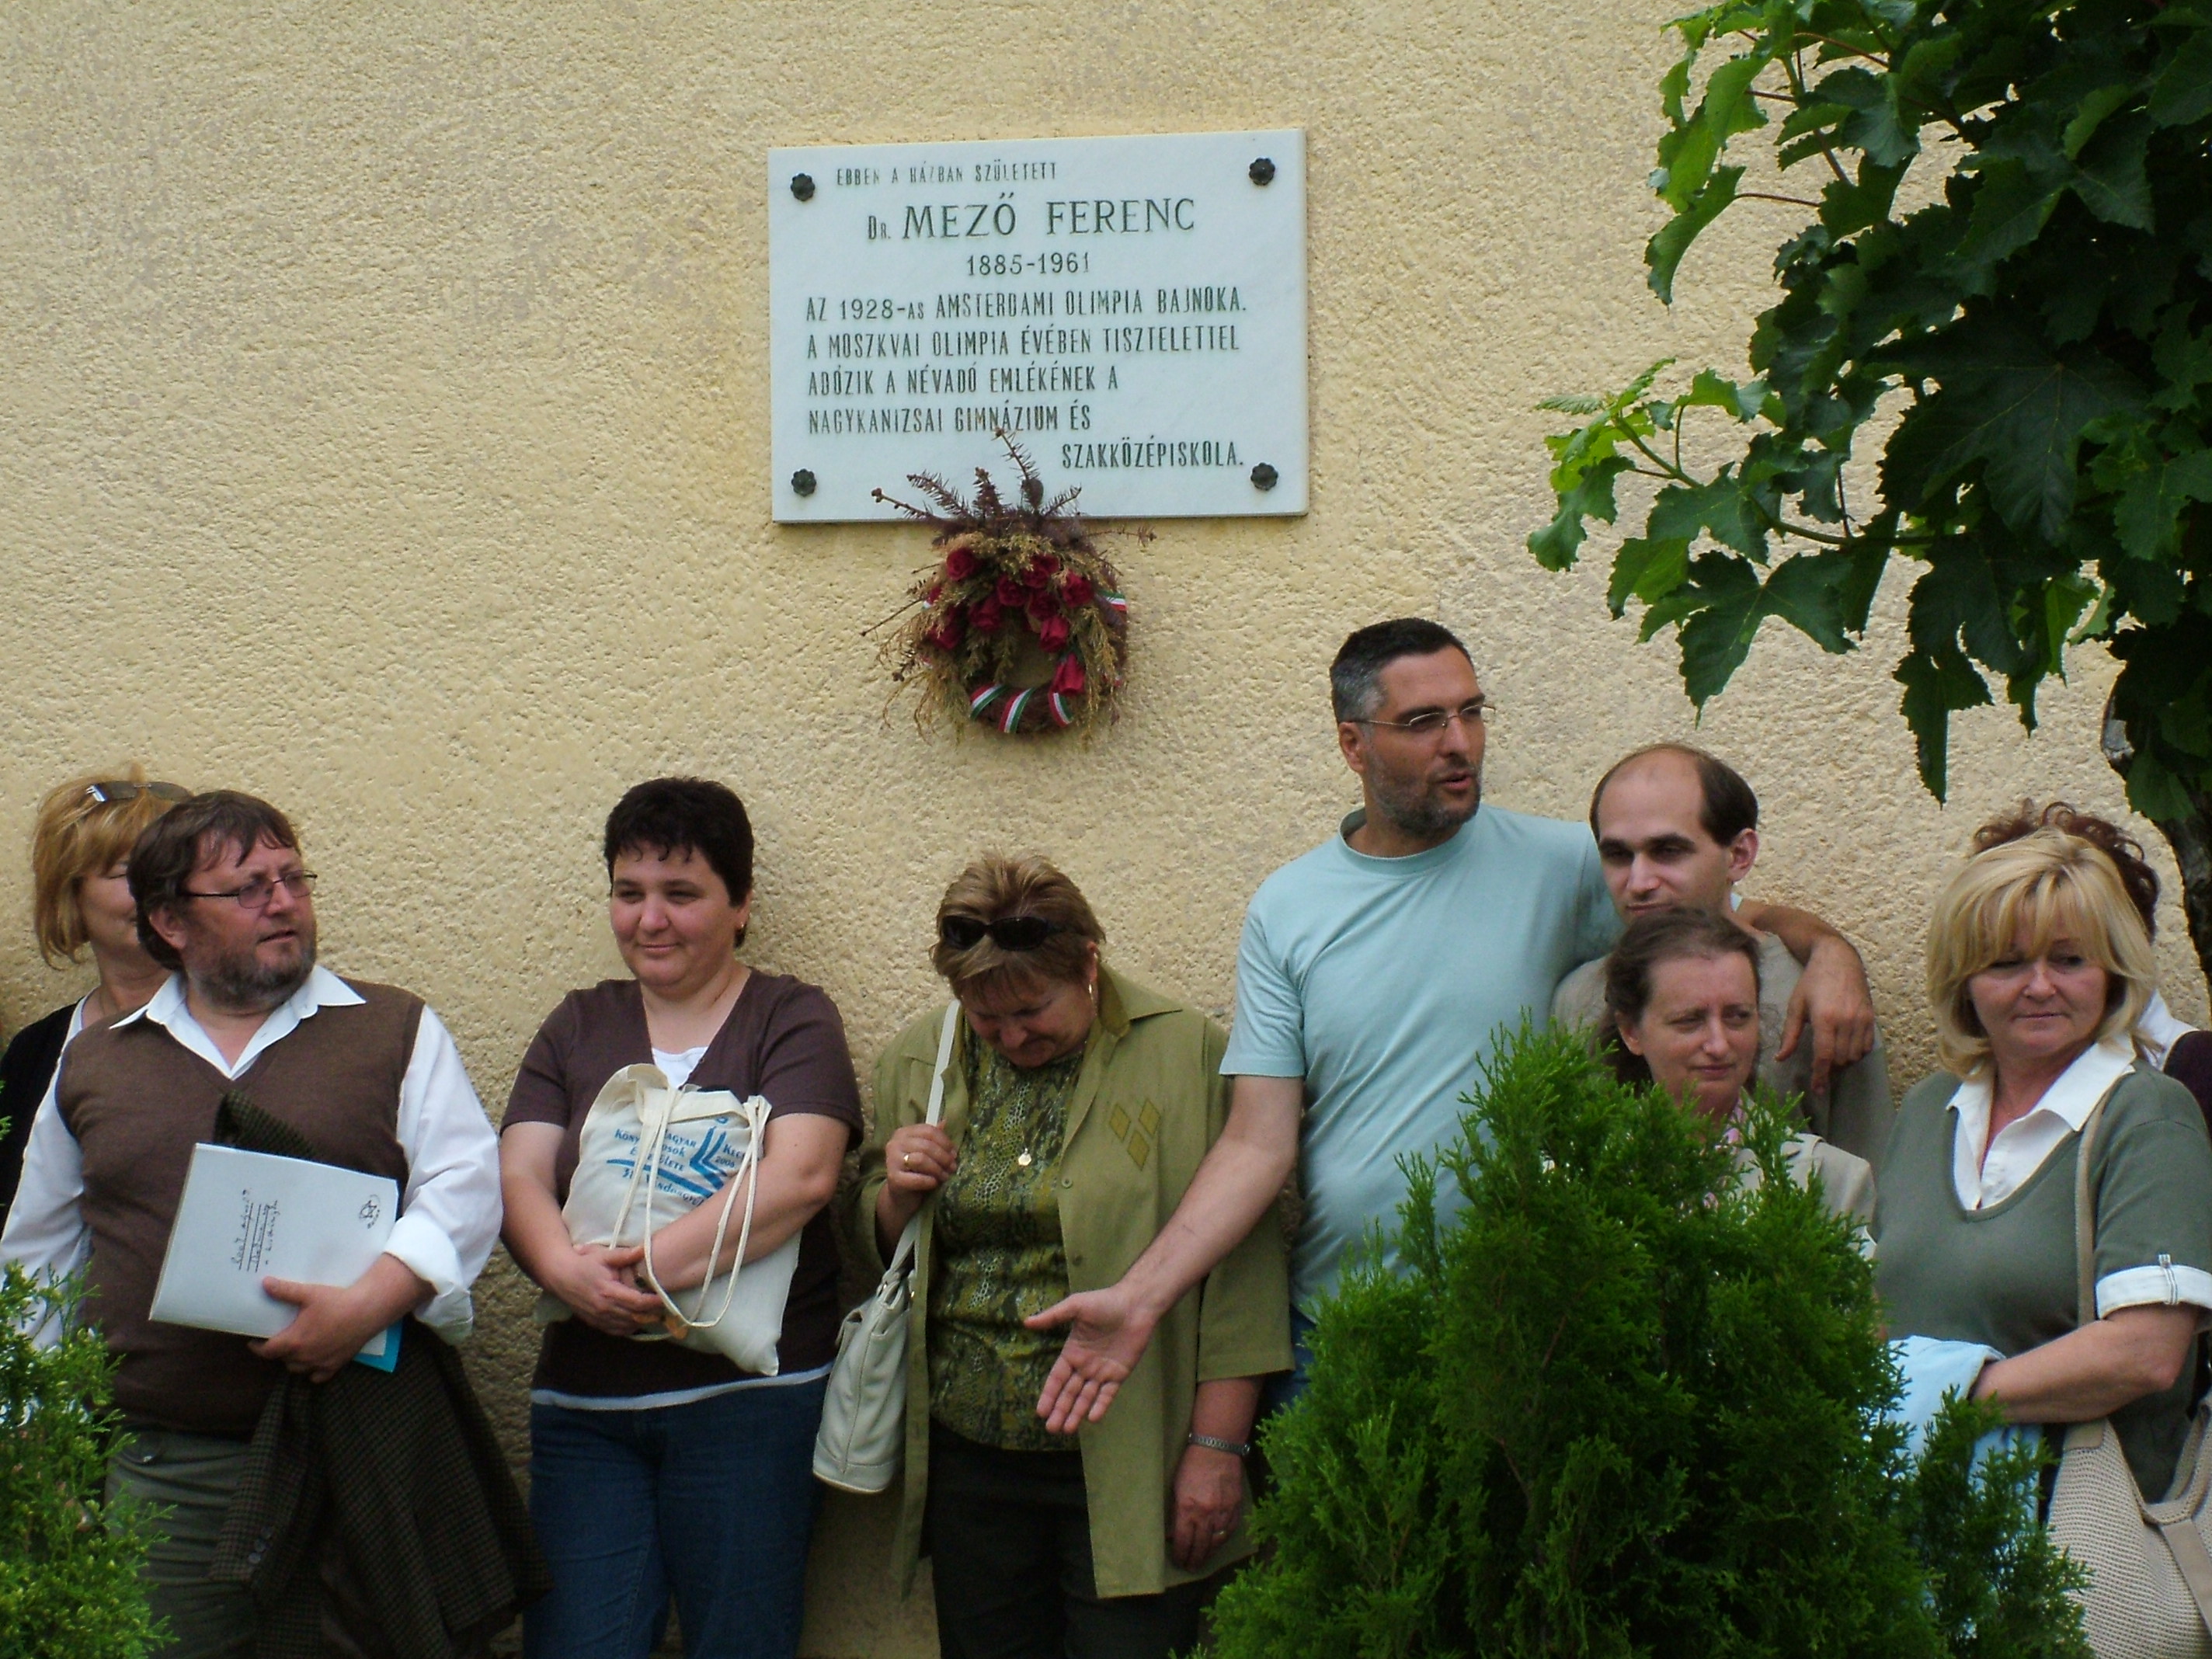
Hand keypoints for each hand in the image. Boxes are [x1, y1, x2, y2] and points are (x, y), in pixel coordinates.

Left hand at [252, 1255, 426, 1383]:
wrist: (367, 1311)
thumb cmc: (337, 1302)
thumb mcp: (309, 1293)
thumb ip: (285, 1291)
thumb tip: (264, 1283)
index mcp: (294, 1341)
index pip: (267, 1351)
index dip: (257, 1347)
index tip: (253, 1341)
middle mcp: (304, 1357)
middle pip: (282, 1360)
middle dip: (277, 1351)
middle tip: (278, 1339)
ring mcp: (320, 1364)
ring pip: (297, 1369)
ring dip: (293, 1361)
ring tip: (295, 1349)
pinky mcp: (335, 1366)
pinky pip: (317, 1376)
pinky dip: (312, 1371)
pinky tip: (314, 1360)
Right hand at [550, 1242, 661, 1336]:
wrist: (560, 1277)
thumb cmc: (584, 1264)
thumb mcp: (604, 1255)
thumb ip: (625, 1255)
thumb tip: (644, 1249)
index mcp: (608, 1292)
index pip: (637, 1302)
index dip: (653, 1303)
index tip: (665, 1299)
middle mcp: (604, 1308)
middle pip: (635, 1317)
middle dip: (652, 1313)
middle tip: (665, 1307)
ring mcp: (598, 1318)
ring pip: (627, 1326)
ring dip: (642, 1321)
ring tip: (654, 1313)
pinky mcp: (594, 1323)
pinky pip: (616, 1331)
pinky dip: (629, 1327)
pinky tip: (637, 1320)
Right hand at [884, 1123, 957, 1193]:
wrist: (901, 1196)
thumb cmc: (916, 1171)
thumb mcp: (924, 1152)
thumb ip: (933, 1138)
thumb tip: (945, 1122)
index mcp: (903, 1133)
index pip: (928, 1130)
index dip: (945, 1142)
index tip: (954, 1153)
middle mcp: (894, 1144)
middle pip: (926, 1145)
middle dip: (944, 1157)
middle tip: (953, 1167)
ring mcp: (891, 1161)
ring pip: (921, 1160)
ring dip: (938, 1169)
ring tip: (945, 1176)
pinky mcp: (893, 1178)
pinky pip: (917, 1178)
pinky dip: (929, 1181)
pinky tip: (935, 1183)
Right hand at [1025, 1284, 1157, 1433]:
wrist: (1136, 1305)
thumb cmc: (1104, 1303)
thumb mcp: (1076, 1306)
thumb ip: (1053, 1317)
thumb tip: (1026, 1322)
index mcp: (1072, 1352)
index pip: (1057, 1378)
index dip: (1049, 1395)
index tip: (1040, 1412)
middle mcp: (1085, 1365)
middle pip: (1070, 1393)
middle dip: (1060, 1411)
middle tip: (1052, 1429)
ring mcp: (1102, 1371)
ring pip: (1086, 1397)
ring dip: (1077, 1413)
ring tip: (1068, 1430)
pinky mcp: (1119, 1374)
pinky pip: (1108, 1394)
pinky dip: (1100, 1406)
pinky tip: (1092, 1418)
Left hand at [1169, 1443, 1244, 1570]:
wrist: (1217, 1448)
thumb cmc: (1191, 1465)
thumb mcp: (1177, 1489)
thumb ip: (1177, 1513)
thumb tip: (1174, 1534)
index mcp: (1188, 1509)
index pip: (1184, 1541)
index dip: (1181, 1555)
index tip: (1178, 1560)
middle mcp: (1206, 1515)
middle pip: (1201, 1547)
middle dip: (1195, 1560)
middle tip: (1191, 1567)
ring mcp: (1223, 1513)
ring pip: (1217, 1543)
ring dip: (1209, 1553)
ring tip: (1203, 1559)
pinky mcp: (1236, 1508)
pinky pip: (1230, 1531)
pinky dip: (1223, 1540)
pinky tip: (1217, 1544)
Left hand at [1775, 935, 1874, 1093]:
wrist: (1838, 959)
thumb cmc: (1812, 981)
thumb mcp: (1795, 1006)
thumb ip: (1789, 1035)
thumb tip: (1781, 1058)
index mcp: (1825, 1019)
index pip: (1824, 1056)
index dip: (1820, 1076)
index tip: (1817, 1089)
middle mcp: (1846, 1021)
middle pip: (1840, 1059)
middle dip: (1830, 1068)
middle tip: (1820, 1068)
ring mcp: (1862, 1020)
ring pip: (1855, 1055)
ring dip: (1843, 1061)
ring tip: (1831, 1055)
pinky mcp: (1872, 1018)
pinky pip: (1867, 1046)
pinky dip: (1856, 1052)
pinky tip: (1845, 1046)